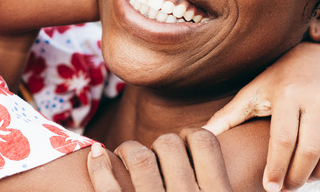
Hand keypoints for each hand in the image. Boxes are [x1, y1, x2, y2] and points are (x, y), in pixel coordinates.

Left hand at [86, 128, 231, 190]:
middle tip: (154, 153)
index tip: (183, 143)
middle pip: (169, 144)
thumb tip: (222, 148)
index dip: (192, 134)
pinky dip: (98, 165)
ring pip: (139, 157)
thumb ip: (221, 182)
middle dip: (159, 143)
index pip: (205, 140)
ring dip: (129, 148)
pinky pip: (107, 185)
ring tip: (127, 153)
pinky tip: (97, 154)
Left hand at [203, 42, 319, 190]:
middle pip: (309, 150)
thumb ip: (227, 116)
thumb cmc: (276, 82)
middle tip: (287, 187)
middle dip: (297, 177)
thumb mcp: (251, 94)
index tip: (269, 188)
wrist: (314, 59)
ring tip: (305, 177)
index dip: (276, 168)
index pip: (282, 140)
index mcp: (286, 95)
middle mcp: (315, 98)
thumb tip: (198, 135)